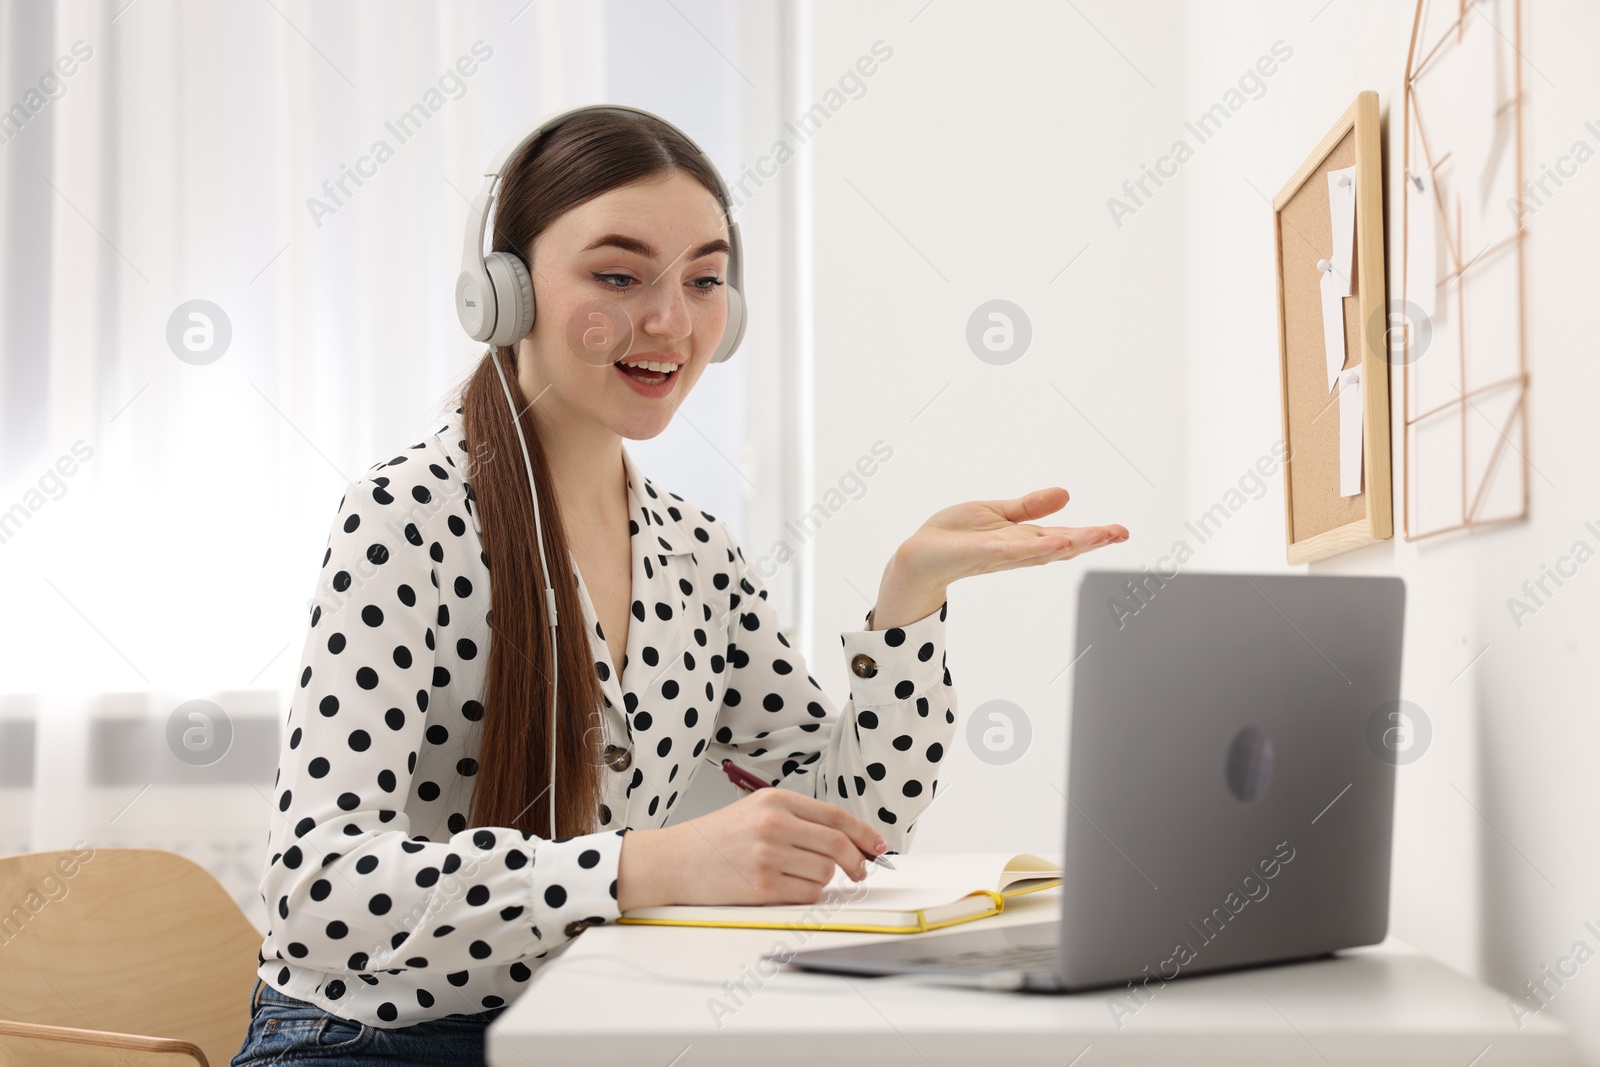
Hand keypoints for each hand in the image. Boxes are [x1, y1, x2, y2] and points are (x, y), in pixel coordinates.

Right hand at [616, 788, 887, 909]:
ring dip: (822, 880)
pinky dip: (806, 896)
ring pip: (824, 873)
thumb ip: (798, 819)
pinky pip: (806, 896)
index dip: (864, 833)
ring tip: (798, 877)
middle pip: (838, 845)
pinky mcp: (762, 886)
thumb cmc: (714, 838)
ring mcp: (768, 855)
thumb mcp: (754, 811)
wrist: (673, 861)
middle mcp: (774, 824)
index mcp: (775, 800)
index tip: (878, 846)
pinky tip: (786, 889)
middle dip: (856, 862)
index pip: (836, 817)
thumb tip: (847, 839)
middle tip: (860, 871)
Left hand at [871, 487, 1127, 629]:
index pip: (1064, 535)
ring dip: (1071, 543)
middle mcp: (1018, 550)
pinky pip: (1012, 550)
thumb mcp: (997, 511)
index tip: (1120, 531)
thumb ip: (1030, 506)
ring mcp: (1001, 553)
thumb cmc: (955, 535)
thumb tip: (1065, 494)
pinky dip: (1034, 547)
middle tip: (1121, 533)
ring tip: (1097, 537)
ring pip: (1042, 549)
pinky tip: (1055, 541)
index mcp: (1023, 539)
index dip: (1093, 534)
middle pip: (1061, 544)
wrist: (919, 555)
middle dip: (1092, 540)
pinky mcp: (982, 552)